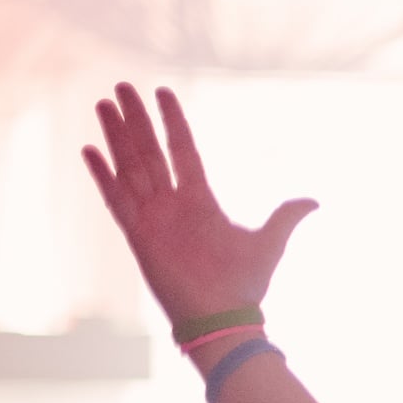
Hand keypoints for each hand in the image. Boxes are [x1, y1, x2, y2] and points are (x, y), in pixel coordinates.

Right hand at [81, 83, 317, 324]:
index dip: (173, 122)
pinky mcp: (138, 235)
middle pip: (149, 151)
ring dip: (116, 136)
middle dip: (136, 119)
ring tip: (103, 104)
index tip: (163, 92)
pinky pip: (115, 200)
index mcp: (201, 201)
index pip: (182, 150)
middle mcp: (172, 205)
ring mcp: (152, 218)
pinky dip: (102, 175)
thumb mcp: (270, 241)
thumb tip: (314, 201)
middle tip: (121, 86)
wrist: (224, 316)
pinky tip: (88, 150)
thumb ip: (286, 216)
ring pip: (129, 167)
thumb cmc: (245, 284)